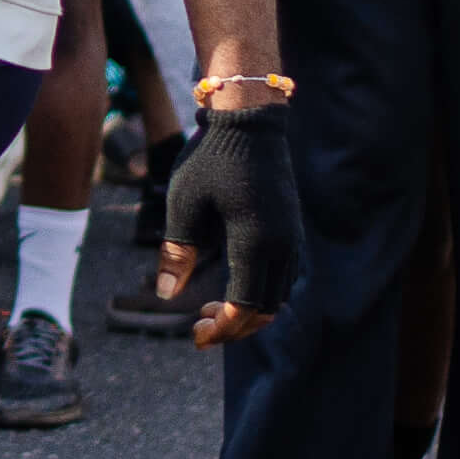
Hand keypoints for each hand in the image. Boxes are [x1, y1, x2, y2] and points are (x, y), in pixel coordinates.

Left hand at [156, 92, 296, 344]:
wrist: (249, 122)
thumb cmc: (210, 160)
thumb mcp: (184, 204)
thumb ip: (178, 252)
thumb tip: (168, 296)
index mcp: (255, 243)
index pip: (244, 307)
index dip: (222, 330)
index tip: (196, 336)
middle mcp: (281, 247)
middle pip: (265, 310)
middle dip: (234, 328)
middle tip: (200, 328)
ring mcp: (291, 239)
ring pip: (277, 296)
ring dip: (249, 312)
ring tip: (212, 308)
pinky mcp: (292, 230)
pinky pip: (283, 277)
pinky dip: (261, 292)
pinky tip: (233, 285)